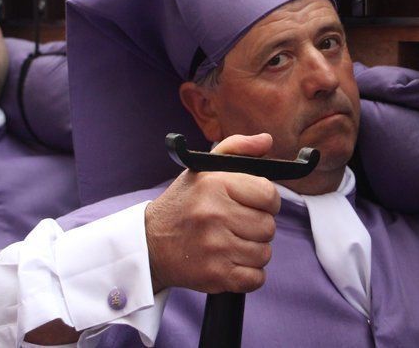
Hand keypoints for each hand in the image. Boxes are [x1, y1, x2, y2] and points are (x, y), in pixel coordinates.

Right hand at [145, 133, 279, 293]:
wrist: (149, 245)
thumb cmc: (182, 204)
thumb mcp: (203, 168)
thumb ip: (237, 147)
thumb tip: (267, 140)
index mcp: (215, 185)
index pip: (269, 194)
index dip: (267, 201)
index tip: (255, 204)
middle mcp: (214, 215)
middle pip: (268, 226)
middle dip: (257, 226)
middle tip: (237, 224)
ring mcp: (215, 248)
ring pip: (265, 253)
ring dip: (253, 250)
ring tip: (231, 242)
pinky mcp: (216, 276)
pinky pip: (257, 278)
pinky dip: (249, 274)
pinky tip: (231, 261)